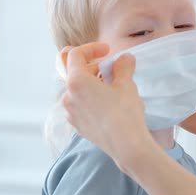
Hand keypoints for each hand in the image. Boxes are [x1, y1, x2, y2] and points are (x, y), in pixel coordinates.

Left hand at [61, 43, 152, 169]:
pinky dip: (91, 98)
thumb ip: (123, 66)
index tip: (107, 51)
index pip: (75, 55)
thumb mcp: (126, 84)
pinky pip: (80, 105)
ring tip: (111, 86)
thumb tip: (125, 58)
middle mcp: (68, 96)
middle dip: (93, 66)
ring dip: (92, 83)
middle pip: (75, 72)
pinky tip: (108, 103)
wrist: (127, 146)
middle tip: (112, 68)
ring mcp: (71, 113)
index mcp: (76, 82)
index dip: (91, 48)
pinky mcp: (78, 125)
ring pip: (77, 90)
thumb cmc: (125, 112)